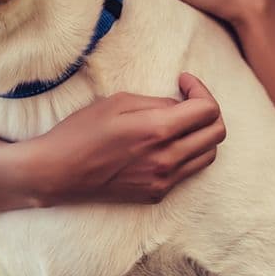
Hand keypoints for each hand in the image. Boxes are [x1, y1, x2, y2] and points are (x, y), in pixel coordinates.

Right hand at [34, 73, 226, 205]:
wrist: (57, 172)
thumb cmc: (82, 131)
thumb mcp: (118, 102)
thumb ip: (157, 103)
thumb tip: (179, 106)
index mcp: (159, 131)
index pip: (208, 111)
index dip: (201, 90)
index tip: (183, 81)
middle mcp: (168, 159)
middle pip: (217, 133)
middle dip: (208, 110)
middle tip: (188, 99)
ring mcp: (164, 180)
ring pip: (208, 155)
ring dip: (202, 134)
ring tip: (180, 122)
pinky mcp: (157, 193)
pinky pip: (188, 171)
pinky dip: (187, 153)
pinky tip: (166, 143)